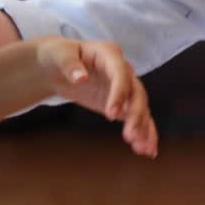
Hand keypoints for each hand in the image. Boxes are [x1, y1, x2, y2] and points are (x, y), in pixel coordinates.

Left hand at [34, 37, 158, 157]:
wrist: (56, 65)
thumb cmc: (58, 55)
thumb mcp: (59, 55)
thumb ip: (70, 66)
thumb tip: (81, 78)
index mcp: (109, 54)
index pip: (120, 74)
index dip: (119, 94)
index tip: (111, 115)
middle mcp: (122, 70)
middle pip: (136, 92)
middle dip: (135, 114)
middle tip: (130, 136)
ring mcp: (124, 87)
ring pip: (140, 107)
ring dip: (143, 127)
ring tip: (142, 149)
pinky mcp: (122, 103)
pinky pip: (136, 117)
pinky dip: (144, 132)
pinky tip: (147, 149)